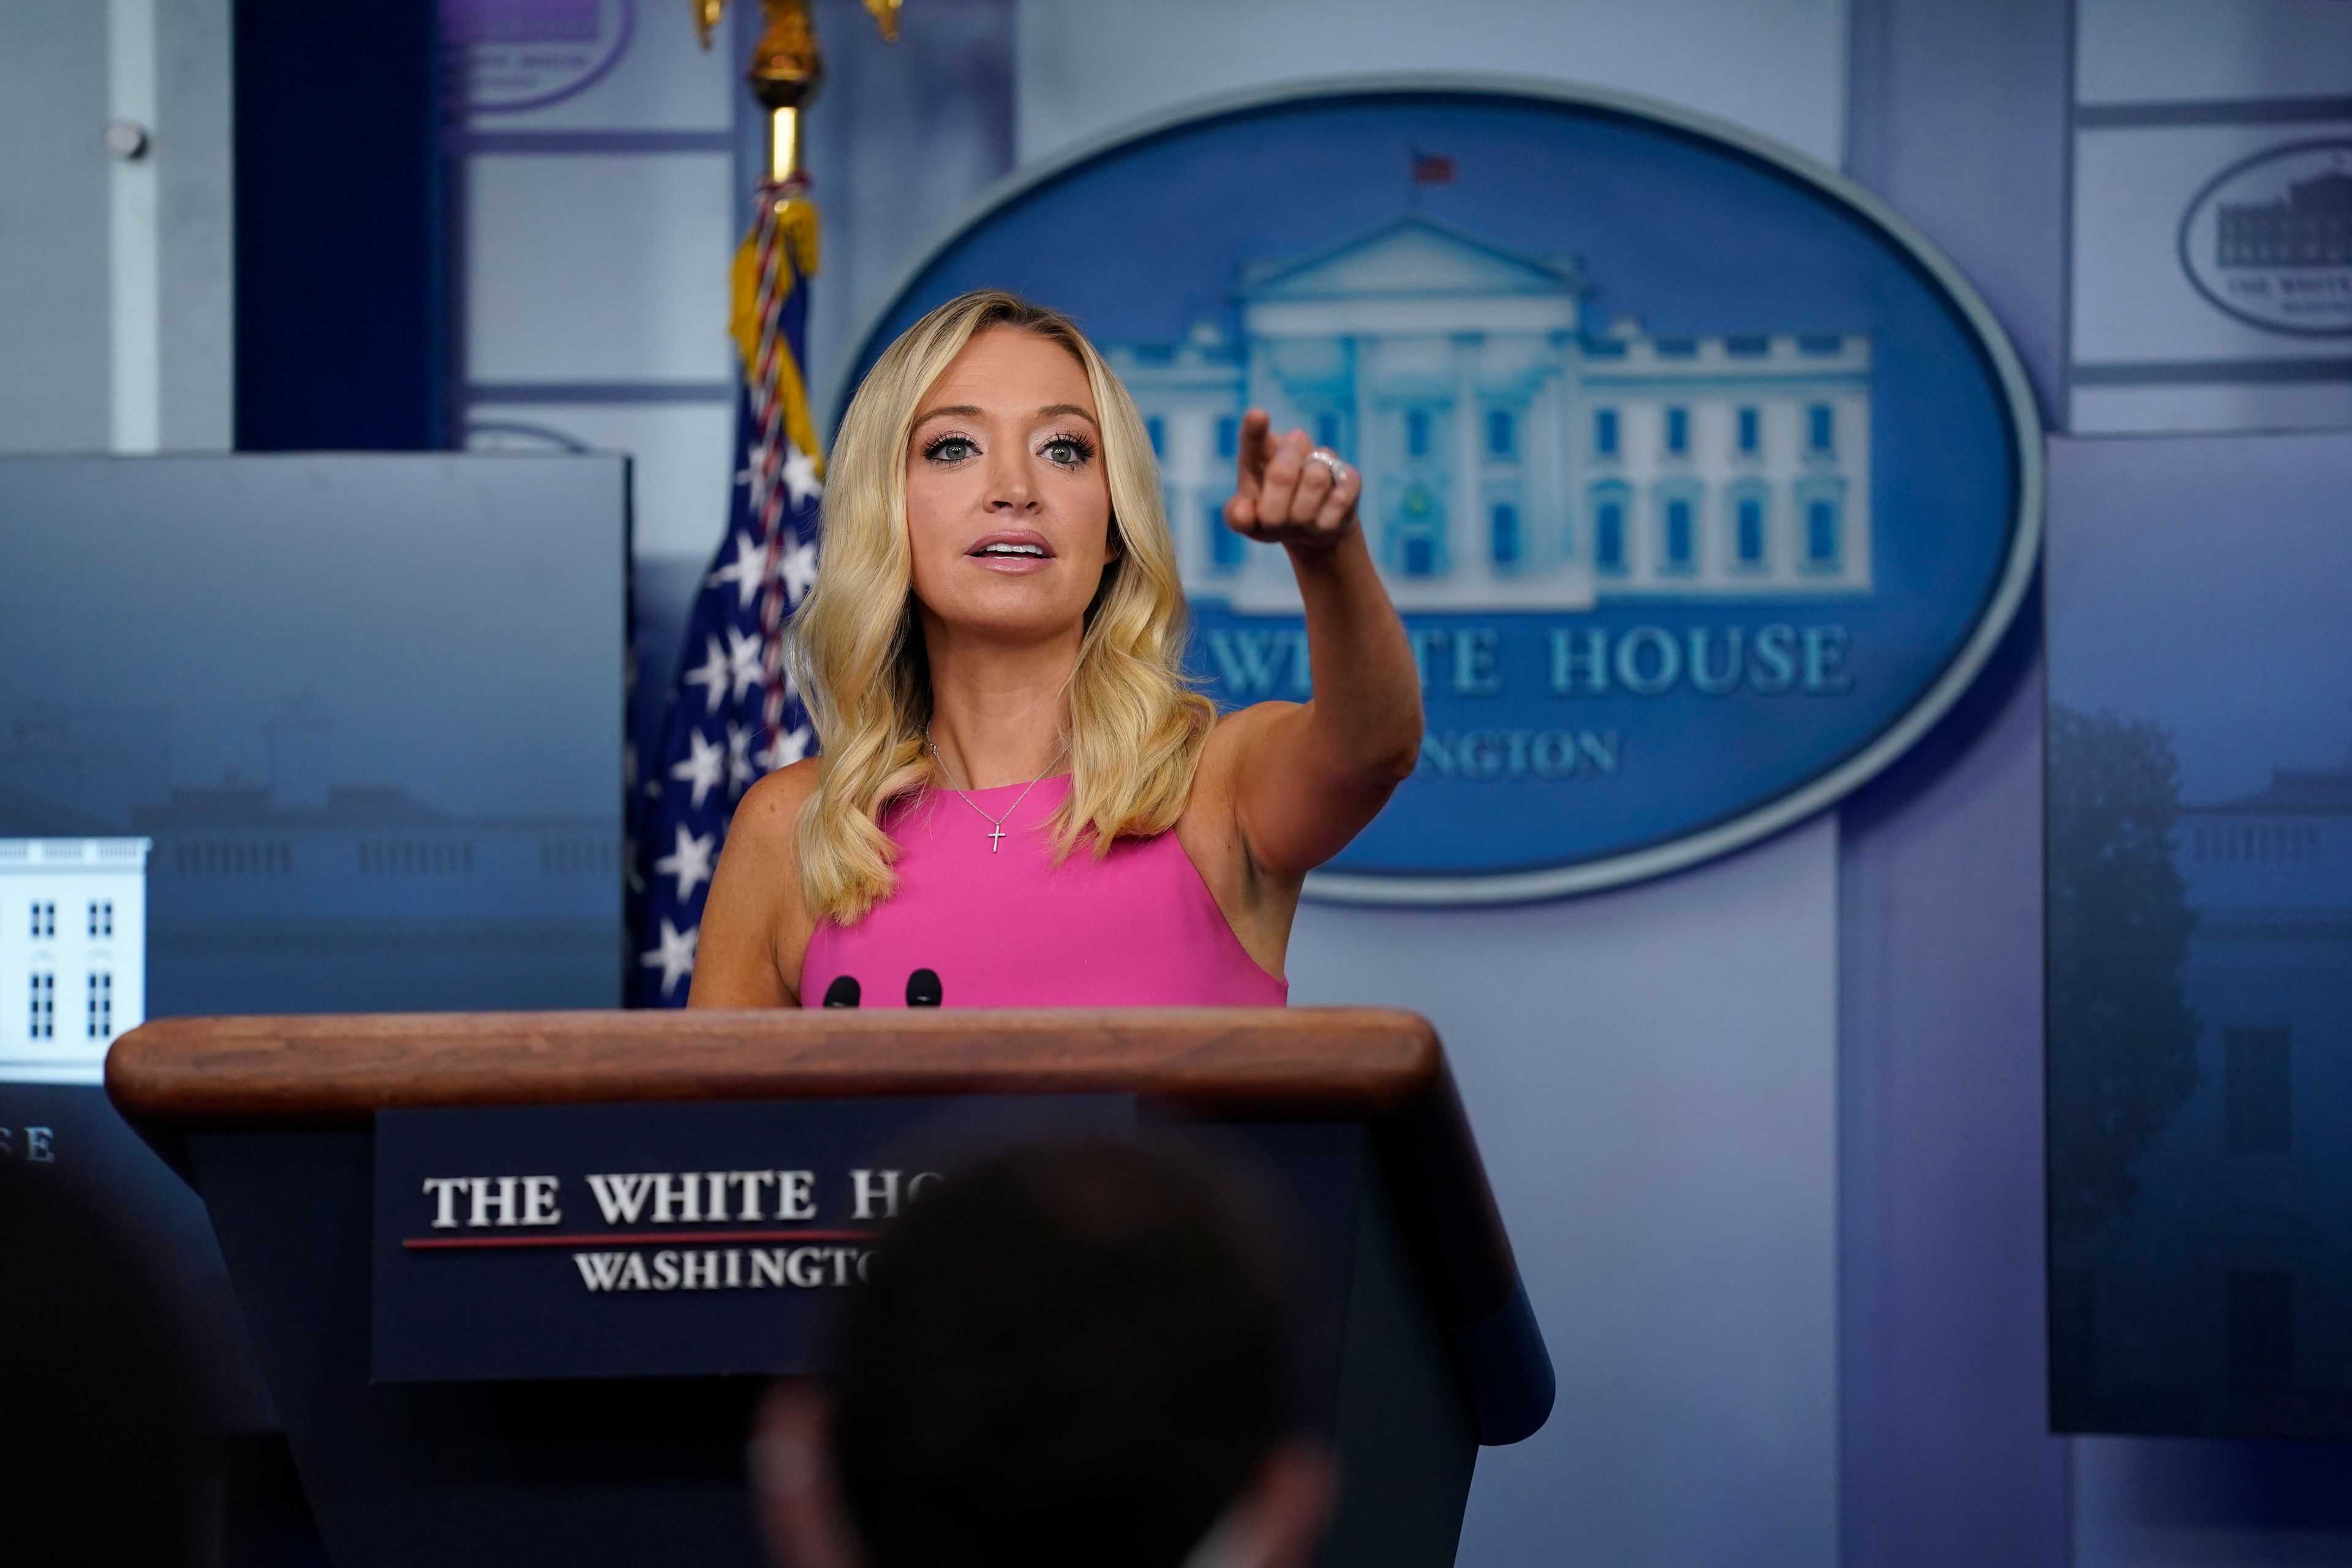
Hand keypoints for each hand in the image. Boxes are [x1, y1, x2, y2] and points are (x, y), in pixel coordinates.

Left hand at [1224, 409, 1360, 556]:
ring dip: (1302, 514)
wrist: (1309, 530)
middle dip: (1275, 505)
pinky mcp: (1349, 477)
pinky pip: (1341, 498)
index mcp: (1259, 455)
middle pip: (1282, 473)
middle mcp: (1292, 449)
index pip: (1254, 441)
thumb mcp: (1249, 523)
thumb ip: (1238, 518)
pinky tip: (1321, 520)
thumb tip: (1242, 512)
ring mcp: (1323, 460)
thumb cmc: (1272, 518)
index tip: (1257, 416)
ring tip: (1298, 520)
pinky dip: (1326, 520)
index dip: (1255, 429)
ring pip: (1316, 481)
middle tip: (1272, 521)